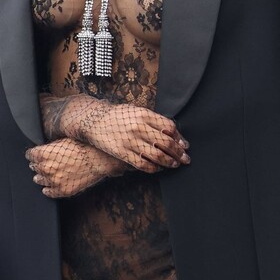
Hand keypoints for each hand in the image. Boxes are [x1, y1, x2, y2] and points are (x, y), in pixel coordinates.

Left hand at [25, 141, 123, 199]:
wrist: (99, 158)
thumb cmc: (84, 146)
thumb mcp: (63, 140)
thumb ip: (50, 147)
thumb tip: (43, 149)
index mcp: (44, 154)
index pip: (30, 155)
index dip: (33, 154)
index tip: (34, 155)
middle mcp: (46, 168)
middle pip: (34, 167)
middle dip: (37, 164)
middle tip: (44, 163)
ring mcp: (54, 180)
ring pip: (39, 180)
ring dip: (41, 176)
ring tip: (47, 174)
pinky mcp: (63, 190)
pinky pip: (49, 192)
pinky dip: (47, 189)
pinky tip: (48, 187)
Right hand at [74, 101, 188, 170]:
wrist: (93, 121)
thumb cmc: (118, 116)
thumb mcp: (136, 111)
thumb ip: (153, 120)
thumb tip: (173, 132)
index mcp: (144, 114)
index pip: (169, 127)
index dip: (179, 137)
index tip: (184, 144)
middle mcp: (138, 127)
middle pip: (166, 142)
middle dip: (179, 152)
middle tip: (186, 158)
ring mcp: (130, 140)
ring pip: (157, 155)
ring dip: (169, 162)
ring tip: (175, 164)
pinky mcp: (122, 152)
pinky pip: (143, 164)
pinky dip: (154, 168)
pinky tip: (158, 168)